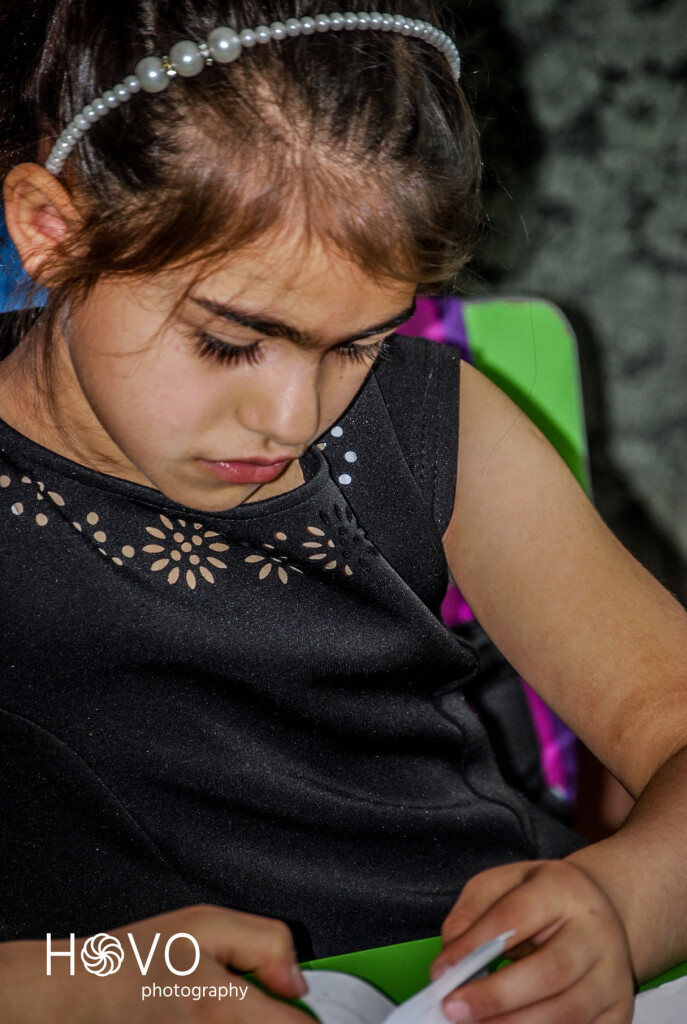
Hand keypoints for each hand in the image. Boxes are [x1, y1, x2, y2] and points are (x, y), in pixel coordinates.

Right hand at [0, 904, 312, 1022]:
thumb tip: (298, 980)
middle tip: (265, 1000)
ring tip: (231, 1008)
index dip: (312, 1017)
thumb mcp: (205, 923)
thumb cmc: (135, 962)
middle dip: (283, 1020)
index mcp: (224, 1011)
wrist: (80, 999)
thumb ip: (266, 941)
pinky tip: (215, 1016)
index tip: (303, 1004)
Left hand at [430, 860, 635, 1023]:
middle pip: (549, 971)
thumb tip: (450, 959)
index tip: (441, 972)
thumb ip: (470, 915)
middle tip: (454, 1009)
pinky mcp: (618, 1010)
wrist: (598, 911)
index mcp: (563, 889)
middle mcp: (597, 931)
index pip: (515, 918)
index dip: (474, 947)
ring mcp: (614, 975)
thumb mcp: (502, 885)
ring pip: (567, 1013)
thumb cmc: (544, 899)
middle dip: (496, 997)